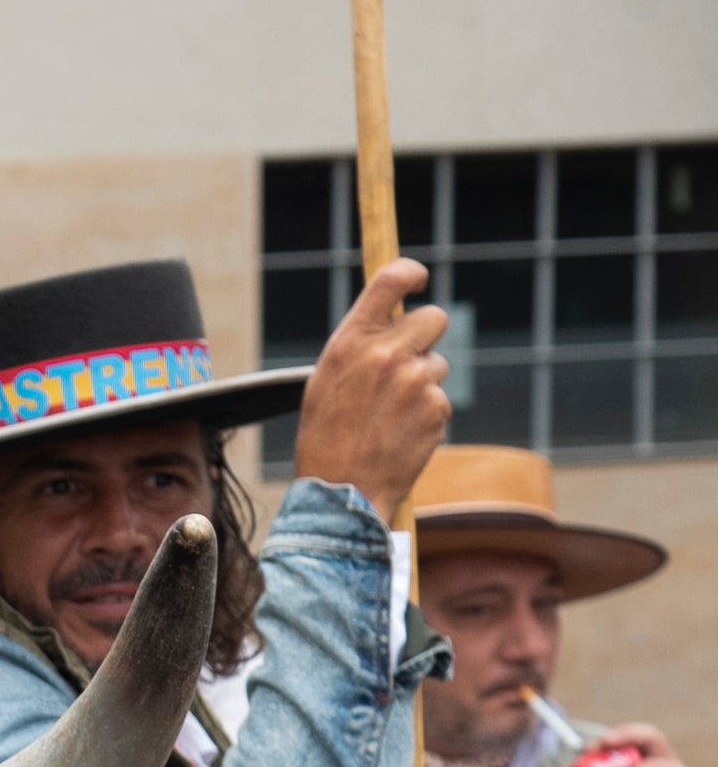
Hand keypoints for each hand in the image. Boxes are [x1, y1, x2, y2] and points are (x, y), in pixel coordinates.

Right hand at [288, 259, 452, 519]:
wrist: (340, 493)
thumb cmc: (325, 439)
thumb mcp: (326, 382)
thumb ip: (358, 348)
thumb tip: (389, 323)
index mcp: (350, 343)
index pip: (390, 282)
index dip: (410, 273)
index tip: (417, 278)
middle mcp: (386, 354)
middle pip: (434, 318)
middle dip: (425, 337)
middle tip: (406, 365)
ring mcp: (416, 380)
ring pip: (438, 364)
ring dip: (423, 383)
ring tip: (391, 415)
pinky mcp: (437, 407)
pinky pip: (440, 398)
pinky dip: (426, 414)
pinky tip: (400, 434)